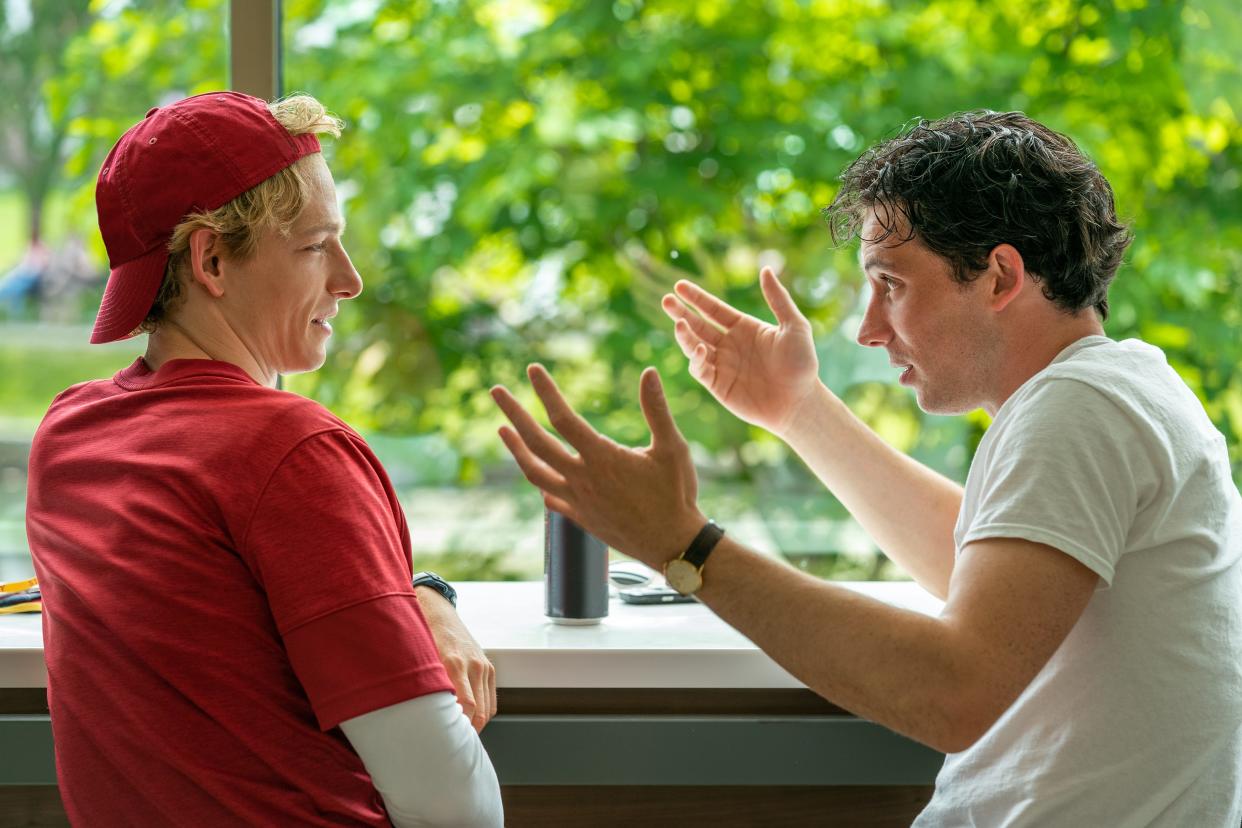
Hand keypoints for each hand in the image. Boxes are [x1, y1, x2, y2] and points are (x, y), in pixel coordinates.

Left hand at [415, 587, 495, 731]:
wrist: (438, 612)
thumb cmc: (422, 637)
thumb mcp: (418, 660)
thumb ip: (424, 686)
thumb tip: (421, 718)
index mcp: (453, 663)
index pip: (465, 706)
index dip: (458, 728)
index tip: (447, 742)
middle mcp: (472, 664)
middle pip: (478, 711)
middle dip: (467, 732)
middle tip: (451, 748)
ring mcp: (483, 665)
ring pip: (487, 709)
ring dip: (475, 726)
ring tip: (459, 739)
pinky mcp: (489, 667)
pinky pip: (491, 700)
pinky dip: (483, 714)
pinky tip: (468, 722)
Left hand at [490, 365, 705, 569]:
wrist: (672, 544)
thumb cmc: (676, 494)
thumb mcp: (672, 447)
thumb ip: (657, 409)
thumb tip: (649, 372)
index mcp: (602, 457)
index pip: (563, 418)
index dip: (545, 391)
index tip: (532, 370)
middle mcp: (582, 479)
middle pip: (537, 442)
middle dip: (514, 413)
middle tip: (496, 391)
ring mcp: (578, 500)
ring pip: (534, 472)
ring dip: (515, 449)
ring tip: (502, 430)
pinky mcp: (581, 518)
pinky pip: (550, 498)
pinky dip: (539, 482)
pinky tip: (536, 473)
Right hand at [662, 266, 818, 436]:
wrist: (800, 402)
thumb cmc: (802, 364)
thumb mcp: (794, 326)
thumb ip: (778, 299)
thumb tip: (766, 269)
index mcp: (743, 327)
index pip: (713, 309)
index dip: (696, 297)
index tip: (679, 286)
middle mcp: (729, 344)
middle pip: (698, 325)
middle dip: (681, 313)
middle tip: (666, 300)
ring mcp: (722, 365)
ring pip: (695, 346)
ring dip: (684, 336)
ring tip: (678, 324)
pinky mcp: (718, 385)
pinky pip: (700, 369)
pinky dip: (696, 359)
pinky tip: (701, 349)